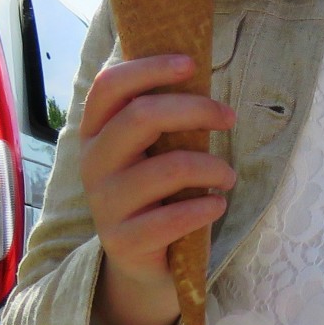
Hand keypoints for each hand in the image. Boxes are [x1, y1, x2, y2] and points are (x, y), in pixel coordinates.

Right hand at [79, 54, 235, 324]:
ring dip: (212, 167)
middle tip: (230, 118)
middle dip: (196, 109)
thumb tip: (194, 66)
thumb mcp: (156, 150)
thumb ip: (165, 117)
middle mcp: (93, 163)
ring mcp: (105, 203)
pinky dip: (206, 207)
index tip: (192, 63)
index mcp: (97, 132)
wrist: (144, 261)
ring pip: (168, 167)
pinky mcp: (124, 240)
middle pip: (141, 116)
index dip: (150, 69)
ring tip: (228, 177)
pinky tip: (217, 205)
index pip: (109, 86)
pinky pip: (173, 217)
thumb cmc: (159, 193)